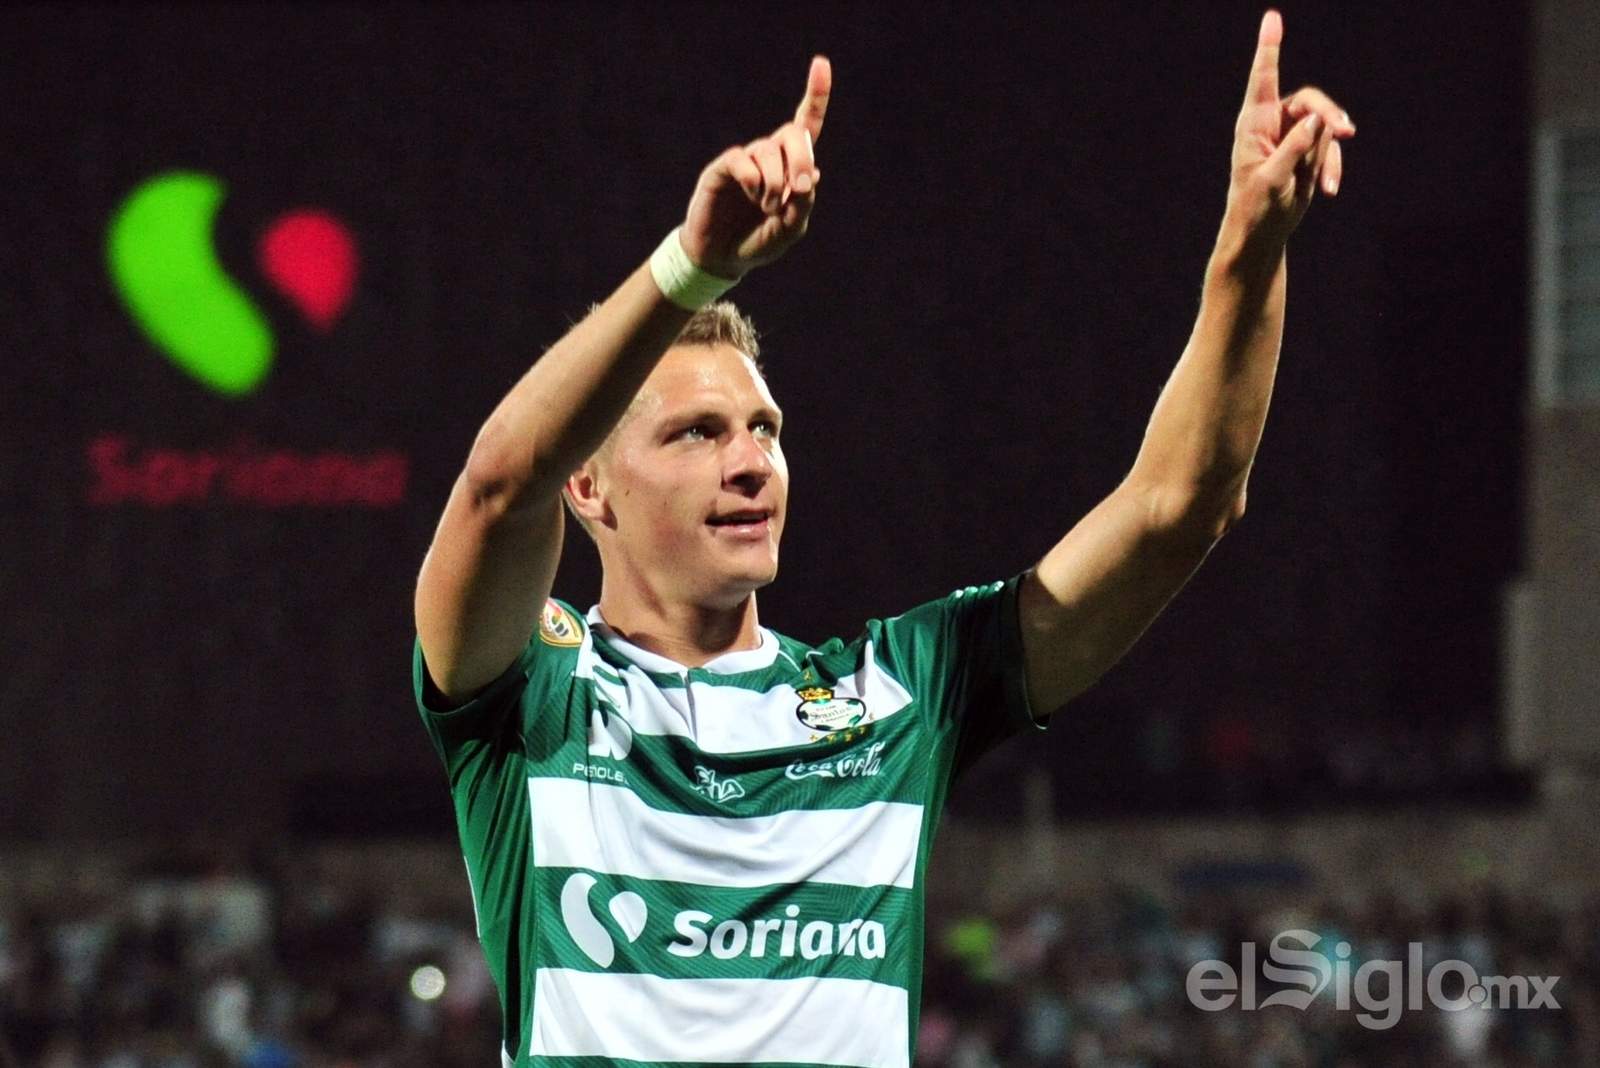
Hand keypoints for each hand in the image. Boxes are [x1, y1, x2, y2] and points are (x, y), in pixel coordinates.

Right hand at [679, 56, 831, 278]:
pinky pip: (744, 162)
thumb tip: (812, 176)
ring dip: (775, 185)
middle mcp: (771, 155)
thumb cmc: (759, 239)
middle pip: (794, 133)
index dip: (816, 95)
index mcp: (792, 166)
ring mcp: (747, 158)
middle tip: (799, 189)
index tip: (821, 63)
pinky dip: (753, 182)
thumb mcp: (790, 229)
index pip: (806, 125)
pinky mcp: (724, 166)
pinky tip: (749, 196)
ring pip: (769, 152)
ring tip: (766, 207)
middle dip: (803, 159)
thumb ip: (803, 205)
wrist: (722, 256)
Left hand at [1225, 10, 1354, 247]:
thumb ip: (1294, 148)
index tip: (1272, 17)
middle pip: (1310, 101)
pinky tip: (1329, 191)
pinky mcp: (1306, 153)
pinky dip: (1332, 167)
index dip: (1269, 48)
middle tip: (1347, 130)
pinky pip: (1329, 148)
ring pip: (1325, 128)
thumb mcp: (1273, 180)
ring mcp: (1292, 137)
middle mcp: (1272, 124)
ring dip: (1329, 156)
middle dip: (1330, 116)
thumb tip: (1317, 120)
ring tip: (1325, 187)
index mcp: (1253, 125)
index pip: (1263, 79)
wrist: (1260, 235)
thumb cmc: (1255, 209)